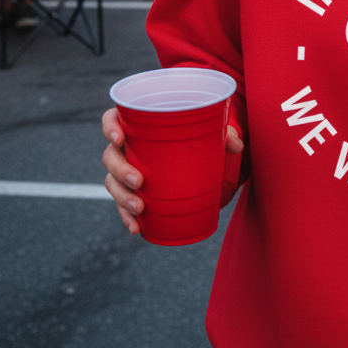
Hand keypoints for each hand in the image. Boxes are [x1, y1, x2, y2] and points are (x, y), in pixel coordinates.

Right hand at [102, 106, 243, 235]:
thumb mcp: (210, 130)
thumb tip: (237, 144)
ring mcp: (126, 170)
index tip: (119, 138)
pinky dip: (127, 217)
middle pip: (111, 156)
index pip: (112, 119)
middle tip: (139, 181)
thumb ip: (224, 133)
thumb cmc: (194, 135)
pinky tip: (136, 228)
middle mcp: (126, 147)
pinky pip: (122, 205)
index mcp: (138, 124)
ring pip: (113, 183)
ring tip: (139, 208)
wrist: (194, 156)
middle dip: (121, 170)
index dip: (110, 127)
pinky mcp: (132, 191)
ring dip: (122, 197)